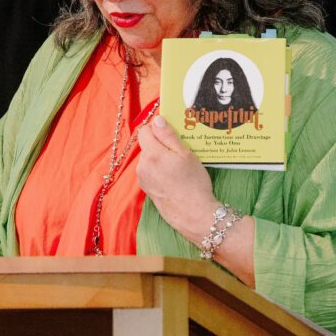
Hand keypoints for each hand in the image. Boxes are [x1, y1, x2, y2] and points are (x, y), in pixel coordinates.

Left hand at [136, 115, 217, 241]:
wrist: (193, 214)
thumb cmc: (193, 183)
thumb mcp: (185, 154)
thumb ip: (168, 136)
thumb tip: (157, 120)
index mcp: (151, 154)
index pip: (144, 131)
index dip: (157, 128)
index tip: (171, 132)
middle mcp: (142, 166)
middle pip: (147, 145)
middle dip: (160, 144)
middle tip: (180, 150)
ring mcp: (143, 179)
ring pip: (149, 159)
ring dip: (161, 158)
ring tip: (179, 165)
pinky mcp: (147, 189)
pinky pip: (150, 172)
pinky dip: (160, 170)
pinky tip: (174, 177)